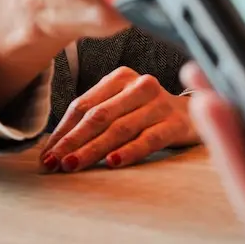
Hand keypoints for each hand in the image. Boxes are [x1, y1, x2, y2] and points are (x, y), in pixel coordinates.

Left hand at [39, 66, 197, 172]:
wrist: (198, 113)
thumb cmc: (148, 113)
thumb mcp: (122, 106)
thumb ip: (95, 118)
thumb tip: (56, 147)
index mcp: (120, 77)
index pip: (84, 105)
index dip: (63, 131)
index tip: (46, 153)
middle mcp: (139, 85)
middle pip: (99, 116)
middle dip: (72, 142)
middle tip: (53, 163)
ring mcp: (159, 104)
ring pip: (120, 128)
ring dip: (93, 149)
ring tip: (72, 165)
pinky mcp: (176, 123)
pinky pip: (148, 139)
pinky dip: (129, 151)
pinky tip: (112, 163)